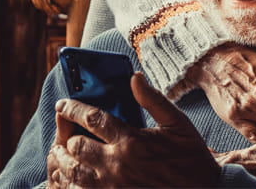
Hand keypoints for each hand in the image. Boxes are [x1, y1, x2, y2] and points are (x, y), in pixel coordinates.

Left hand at [46, 73, 219, 187]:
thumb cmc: (192, 160)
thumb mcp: (178, 125)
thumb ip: (153, 100)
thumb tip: (134, 77)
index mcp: (131, 142)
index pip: (91, 118)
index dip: (72, 108)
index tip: (63, 104)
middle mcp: (117, 165)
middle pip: (75, 146)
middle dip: (68, 137)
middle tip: (66, 132)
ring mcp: (112, 188)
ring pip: (73, 172)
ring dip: (65, 161)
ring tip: (63, 154)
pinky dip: (74, 184)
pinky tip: (76, 178)